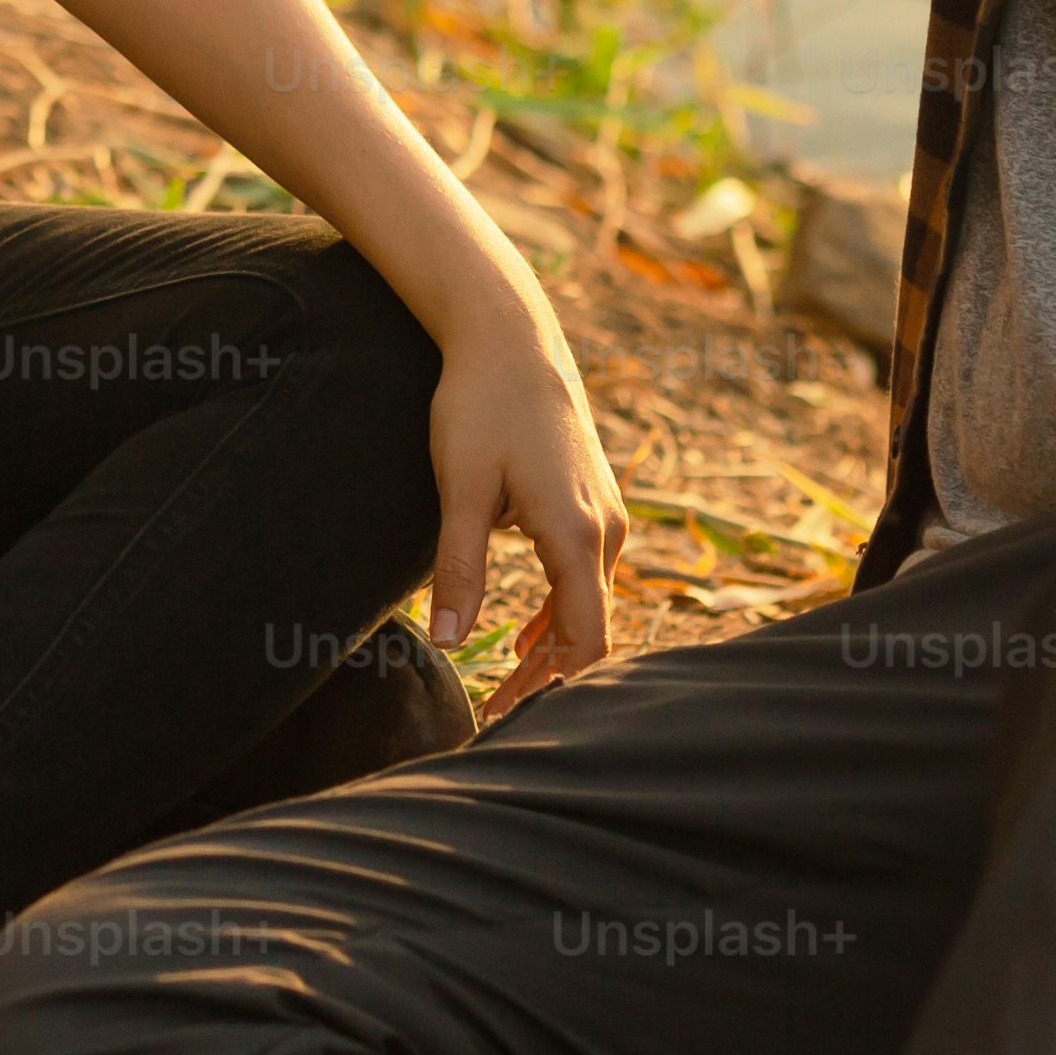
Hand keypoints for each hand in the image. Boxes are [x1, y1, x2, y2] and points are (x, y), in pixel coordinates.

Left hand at [424, 301, 624, 714]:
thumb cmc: (481, 406)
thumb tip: (450, 641)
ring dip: (551, 648)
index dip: (547, 687)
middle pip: (589, 631)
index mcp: (576, 534)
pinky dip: (558, 613)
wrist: (511, 338)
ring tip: (503, 684)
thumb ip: (459, 568)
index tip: (504, 716)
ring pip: (588, 605)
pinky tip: (524, 635)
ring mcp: (605, 514)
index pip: (584, 640)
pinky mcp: (593, 501)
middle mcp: (604, 529)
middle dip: (547, 678)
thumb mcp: (460, 487)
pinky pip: (585, 576)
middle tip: (494, 713)